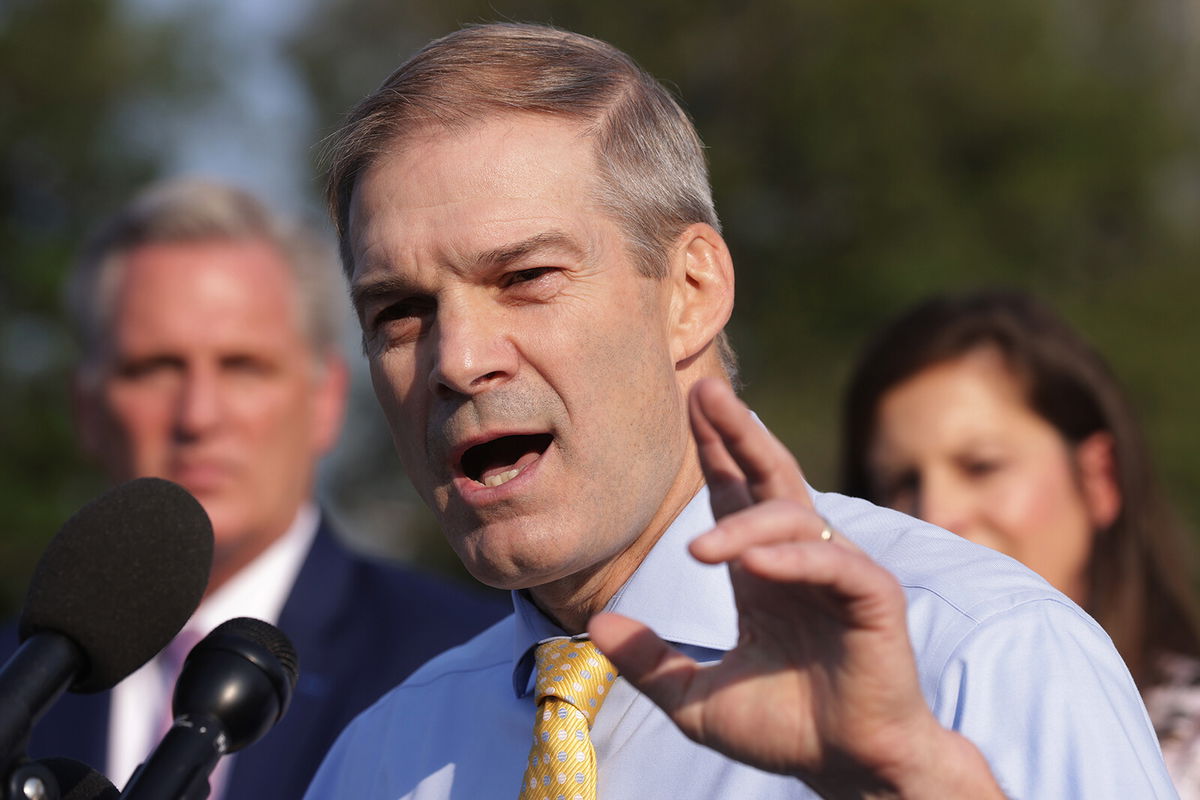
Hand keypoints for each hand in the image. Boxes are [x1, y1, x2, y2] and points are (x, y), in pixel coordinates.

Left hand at [588, 378, 1000, 797]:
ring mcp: (840, 576)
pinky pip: (834, 566)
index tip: (690, 405)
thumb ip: (651, 661)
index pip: (736, 495)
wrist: (850, 772)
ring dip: (747, 527)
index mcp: (763, 573)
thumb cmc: (786, 730)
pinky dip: (794, 560)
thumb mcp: (697, 700)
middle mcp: (801, 562)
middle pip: (771, 478)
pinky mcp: (875, 600)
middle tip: (706, 392)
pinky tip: (754, 563)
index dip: (716, 450)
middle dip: (740, 434)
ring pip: (796, 520)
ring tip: (698, 552)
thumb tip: (596, 624)